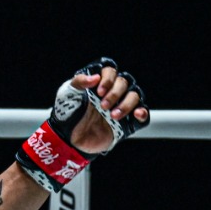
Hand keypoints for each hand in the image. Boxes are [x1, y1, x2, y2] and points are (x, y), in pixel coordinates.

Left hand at [16, 59, 148, 191]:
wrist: (68, 138)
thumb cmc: (67, 112)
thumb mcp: (67, 94)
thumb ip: (79, 82)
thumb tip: (95, 77)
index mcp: (99, 82)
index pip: (111, 70)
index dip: (107, 79)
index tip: (98, 92)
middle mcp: (112, 92)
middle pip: (124, 82)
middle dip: (114, 93)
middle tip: (102, 106)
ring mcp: (121, 106)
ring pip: (135, 96)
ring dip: (126, 104)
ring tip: (112, 116)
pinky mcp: (127, 122)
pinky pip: (143, 115)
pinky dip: (143, 113)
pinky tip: (136, 114)